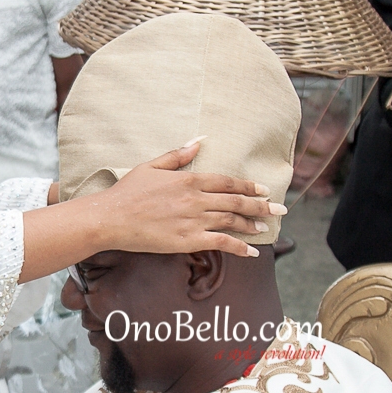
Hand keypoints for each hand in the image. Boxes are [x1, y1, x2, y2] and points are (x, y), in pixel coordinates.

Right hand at [101, 140, 284, 258]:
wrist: (111, 218)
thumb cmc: (127, 192)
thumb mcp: (152, 166)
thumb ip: (178, 155)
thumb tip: (199, 141)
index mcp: (189, 179)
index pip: (227, 182)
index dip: (248, 186)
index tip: (264, 190)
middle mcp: (196, 199)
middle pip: (236, 202)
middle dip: (261, 206)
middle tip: (280, 209)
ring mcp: (194, 220)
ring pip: (232, 221)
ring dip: (252, 224)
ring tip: (266, 227)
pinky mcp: (188, 240)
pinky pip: (221, 243)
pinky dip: (239, 247)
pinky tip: (252, 251)